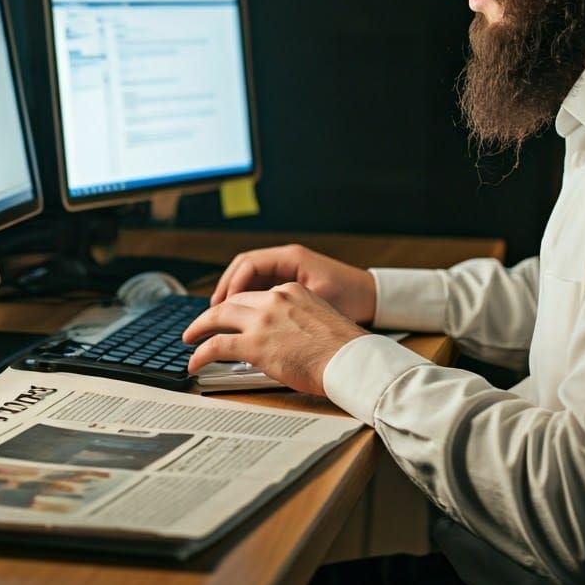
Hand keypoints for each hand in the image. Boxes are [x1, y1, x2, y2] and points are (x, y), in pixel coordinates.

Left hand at [184, 282, 367, 396]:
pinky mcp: (254, 344)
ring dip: (200, 328)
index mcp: (292, 291)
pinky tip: (195, 362)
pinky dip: (200, 353)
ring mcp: (262, 320)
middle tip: (202, 325)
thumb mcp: (320, 319)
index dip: (239, 308)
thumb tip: (286, 336)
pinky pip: (216, 345)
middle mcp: (274, 300)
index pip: (256, 295)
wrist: (350, 360)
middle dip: (213, 313)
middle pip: (233, 301)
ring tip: (190, 339)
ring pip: (218, 316)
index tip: (231, 317)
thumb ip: (297, 320)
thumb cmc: (343, 349)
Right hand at [210, 244, 376, 323]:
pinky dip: (249, 302)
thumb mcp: (316, 302)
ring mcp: (289, 271)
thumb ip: (284, 310)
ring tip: (221, 320)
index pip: (247, 264)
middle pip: (243, 270)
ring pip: (250, 280)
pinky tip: (243, 321)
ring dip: (234, 298)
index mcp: (291, 258)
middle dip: (225, 292)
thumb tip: (253, 326)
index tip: (217, 307)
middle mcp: (287, 260)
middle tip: (210, 316)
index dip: (229, 286)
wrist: (374, 298)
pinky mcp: (292, 283)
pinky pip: (261, 288)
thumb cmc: (351, 298)